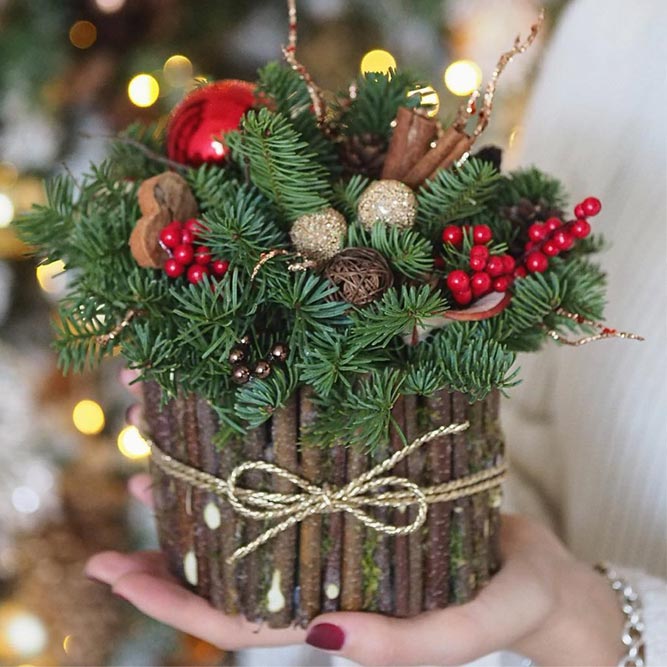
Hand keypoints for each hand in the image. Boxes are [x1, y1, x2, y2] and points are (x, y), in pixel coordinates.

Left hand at [87, 371, 625, 664]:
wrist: (539, 572)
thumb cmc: (512, 604)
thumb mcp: (464, 630)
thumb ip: (403, 645)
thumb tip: (322, 639)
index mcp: (335, 618)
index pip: (235, 621)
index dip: (172, 602)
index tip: (114, 570)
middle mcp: (324, 577)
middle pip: (230, 569)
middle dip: (170, 540)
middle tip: (132, 485)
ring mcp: (337, 539)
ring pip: (257, 524)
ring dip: (209, 492)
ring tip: (164, 452)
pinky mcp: (360, 503)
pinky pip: (297, 488)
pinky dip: (264, 466)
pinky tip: (243, 436)